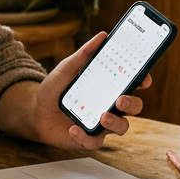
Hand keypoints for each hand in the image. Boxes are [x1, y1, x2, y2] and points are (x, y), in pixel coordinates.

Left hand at [27, 31, 150, 148]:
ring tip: (103, 116)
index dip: (142, 81)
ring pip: (122, 127)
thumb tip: (102, 36)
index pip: (133, 84)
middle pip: (134, 107)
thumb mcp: (67, 68)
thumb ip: (84, 54)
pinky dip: (85, 136)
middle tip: (121, 99)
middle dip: (132, 103)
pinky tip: (73, 128)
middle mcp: (110, 105)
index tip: (144, 79)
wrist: (35, 111)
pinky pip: (95, 142)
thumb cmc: (55, 89)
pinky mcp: (89, 138)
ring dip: (116, 123)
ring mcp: (102, 124)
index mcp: (109, 87)